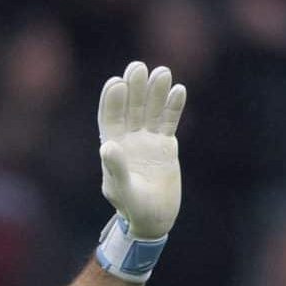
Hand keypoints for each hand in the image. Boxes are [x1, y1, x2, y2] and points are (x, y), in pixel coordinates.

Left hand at [97, 62, 185, 239]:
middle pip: (131, 109)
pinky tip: (178, 90)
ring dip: (155, 92)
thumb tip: (108, 146)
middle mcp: (128, 140)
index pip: (110, 119)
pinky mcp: (166, 145)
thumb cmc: (133, 208)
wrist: (155, 218)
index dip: (113, 101)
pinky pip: (169, 122)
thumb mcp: (122, 190)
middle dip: (134, 89)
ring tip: (162, 71)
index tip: (116, 82)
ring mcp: (147, 141)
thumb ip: (116, 169)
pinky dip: (173, 107)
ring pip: (151, 111)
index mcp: (112, 148)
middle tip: (137, 66)